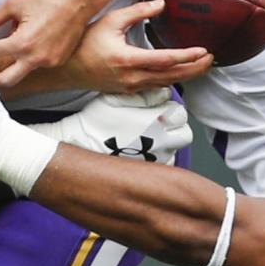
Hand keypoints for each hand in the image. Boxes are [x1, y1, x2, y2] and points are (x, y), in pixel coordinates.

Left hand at [0, 0, 93, 87]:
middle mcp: (37, 57)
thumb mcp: (15, 4)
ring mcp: (49, 61)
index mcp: (23, 43)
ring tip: (12, 41)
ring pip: (23, 70)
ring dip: (13, 61)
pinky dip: (29, 57)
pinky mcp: (58, 60)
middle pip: (7, 80)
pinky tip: (29, 41)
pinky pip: (38, 64)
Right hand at [27, 91, 192, 164]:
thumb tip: (164, 93)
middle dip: (174, 128)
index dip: (170, 110)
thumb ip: (146, 94)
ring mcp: (156, 159)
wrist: (80, 144)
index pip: (180, 113)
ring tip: (149, 139)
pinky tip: (144, 152)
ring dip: (168, 143)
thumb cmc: (96, 120)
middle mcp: (161, 141)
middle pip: (184, 133)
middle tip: (159, 125)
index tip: (160, 110)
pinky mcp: (149, 172)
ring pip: (176, 150)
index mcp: (156, 119)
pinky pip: (165, 165)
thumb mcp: (118, 97)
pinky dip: (159, 158)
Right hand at [65, 0, 212, 92]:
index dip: (187, 56)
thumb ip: (138, 12)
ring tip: (202, 66)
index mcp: (128, 59)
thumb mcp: (111, 20)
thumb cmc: (85, 42)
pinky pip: (156, 86)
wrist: (66, 68)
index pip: (166, 60)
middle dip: (194, 69)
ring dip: (186, 75)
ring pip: (165, 83)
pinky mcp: (129, 90)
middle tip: (211, 60)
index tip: (203, 50)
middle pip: (172, 76)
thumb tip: (162, 4)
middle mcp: (132, 77)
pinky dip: (172, 79)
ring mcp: (131, 86)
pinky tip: (180, 72)